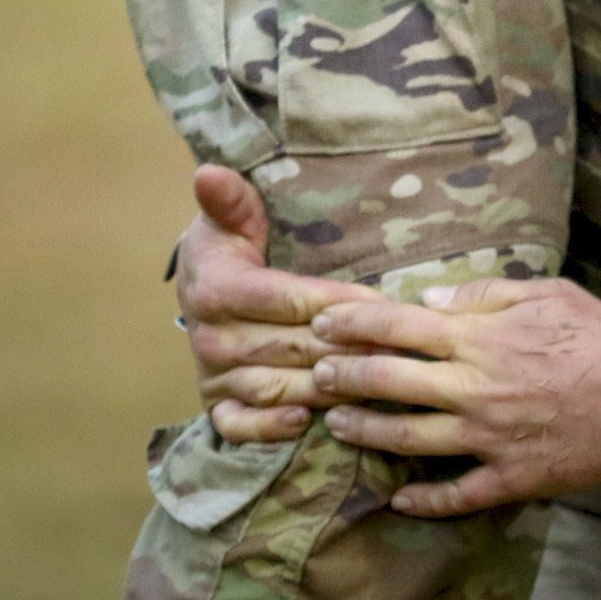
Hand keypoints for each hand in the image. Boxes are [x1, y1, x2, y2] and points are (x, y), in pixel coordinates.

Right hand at [174, 165, 383, 442]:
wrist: (201, 284)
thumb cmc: (232, 245)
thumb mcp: (233, 216)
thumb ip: (230, 199)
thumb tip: (208, 171)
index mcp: (216, 290)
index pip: (289, 299)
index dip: (337, 302)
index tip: (382, 303)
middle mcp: (210, 338)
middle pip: (293, 347)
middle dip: (347, 347)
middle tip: (398, 349)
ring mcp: (213, 376)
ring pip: (277, 387)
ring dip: (326, 389)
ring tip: (373, 384)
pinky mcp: (216, 405)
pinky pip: (240, 425)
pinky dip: (270, 428)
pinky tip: (305, 419)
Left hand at [311, 280, 600, 516]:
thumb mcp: (548, 292)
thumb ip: (485, 291)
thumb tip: (431, 294)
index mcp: (481, 338)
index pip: (401, 326)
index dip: (356, 324)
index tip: (324, 323)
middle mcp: (472, 387)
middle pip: (390, 382)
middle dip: (344, 376)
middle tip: (316, 375)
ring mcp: (485, 437)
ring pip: (408, 438)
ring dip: (365, 431)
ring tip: (337, 425)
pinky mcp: (507, 475)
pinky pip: (455, 494)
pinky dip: (424, 501)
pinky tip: (399, 500)